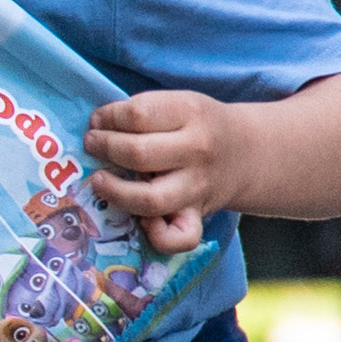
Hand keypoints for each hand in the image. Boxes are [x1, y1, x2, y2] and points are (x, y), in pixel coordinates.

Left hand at [81, 91, 245, 256]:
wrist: (248, 151)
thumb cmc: (199, 125)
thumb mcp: (179, 103)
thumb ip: (143, 111)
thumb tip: (98, 125)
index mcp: (189, 113)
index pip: (139, 114)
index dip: (108, 118)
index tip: (97, 121)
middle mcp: (196, 151)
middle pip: (139, 154)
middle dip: (104, 148)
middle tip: (92, 144)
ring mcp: (197, 188)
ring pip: (150, 200)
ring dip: (116, 192)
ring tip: (99, 180)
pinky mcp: (198, 216)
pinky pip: (180, 238)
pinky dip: (159, 237)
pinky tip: (142, 223)